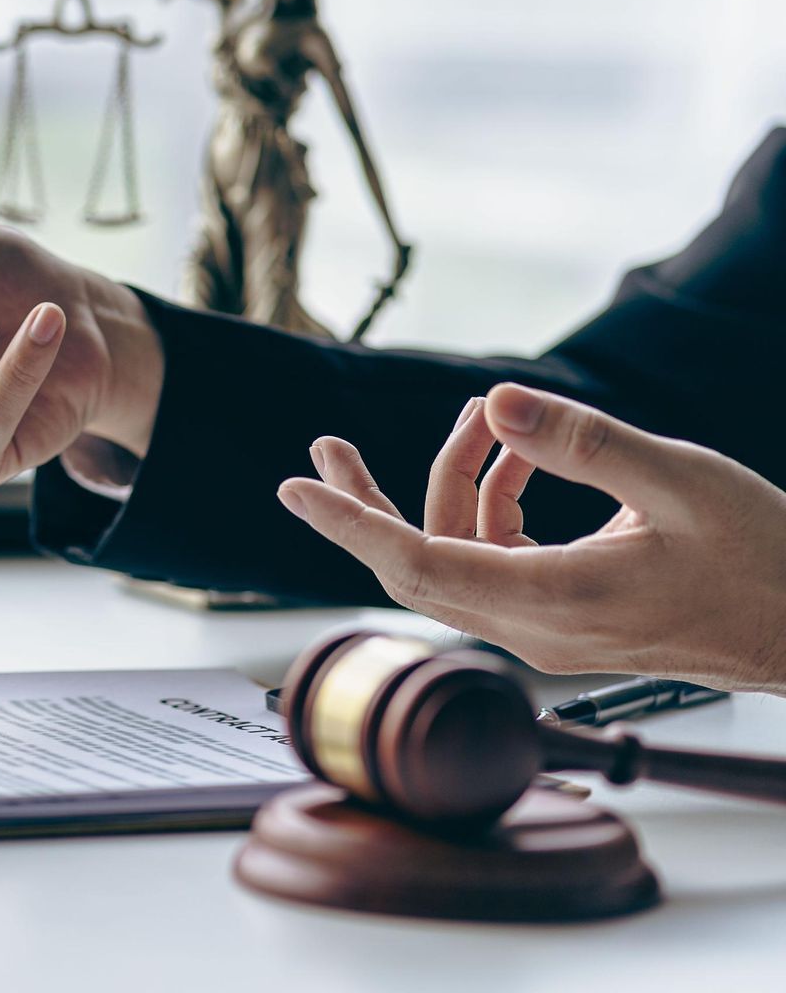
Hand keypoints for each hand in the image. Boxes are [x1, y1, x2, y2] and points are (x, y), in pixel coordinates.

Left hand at [276, 383, 785, 692]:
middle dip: (366, 503)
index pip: (417, 564)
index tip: (293, 490)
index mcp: (553, 599)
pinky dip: (493, 505)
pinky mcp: (564, 617)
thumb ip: (582, 442)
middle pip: (415, 565)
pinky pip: (496, 560)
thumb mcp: (679, 480)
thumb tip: (499, 402)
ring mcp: (548, 628)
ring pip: (456, 558)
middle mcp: (537, 626)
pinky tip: (518, 456)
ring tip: (479, 418)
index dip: (349, 523)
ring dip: (451, 485)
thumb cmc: (765, 559)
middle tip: (326, 448)